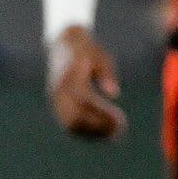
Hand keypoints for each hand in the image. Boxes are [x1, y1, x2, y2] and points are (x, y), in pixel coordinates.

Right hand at [48, 26, 125, 140]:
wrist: (63, 45)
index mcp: (69, 78)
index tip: (121, 121)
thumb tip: (114, 94)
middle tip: (120, 130)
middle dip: (98, 127)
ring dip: (91, 132)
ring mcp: (55, 99)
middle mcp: (58, 92)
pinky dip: (85, 131)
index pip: (85, 103)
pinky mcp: (57, 105)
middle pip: (75, 118)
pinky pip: (69, 124)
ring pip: (70, 124)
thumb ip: (107, 73)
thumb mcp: (101, 57)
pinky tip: (102, 131)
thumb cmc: (88, 50)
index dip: (103, 114)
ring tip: (113, 133)